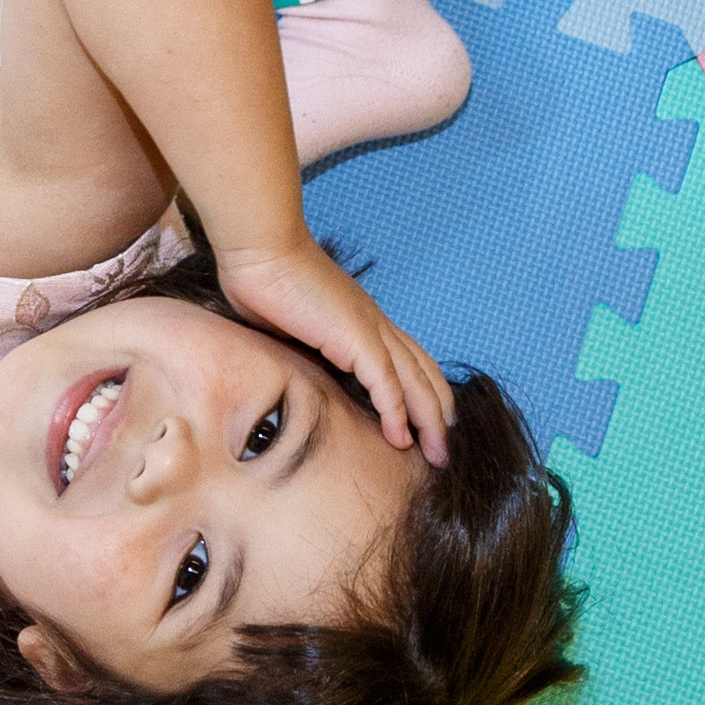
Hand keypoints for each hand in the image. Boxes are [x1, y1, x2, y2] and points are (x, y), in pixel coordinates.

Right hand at [216, 235, 452, 463]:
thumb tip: (300, 377)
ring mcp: (370, 330)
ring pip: (415, 381)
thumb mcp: (290, 328)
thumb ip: (306, 350)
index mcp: (363, 322)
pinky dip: (397, 412)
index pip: (409, 362)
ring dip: (430, 421)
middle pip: (424, 374)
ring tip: (437, 454)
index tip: (428, 426)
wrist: (260, 250)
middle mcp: (376, 325)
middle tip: (443, 451)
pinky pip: (386, 383)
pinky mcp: (357, 337)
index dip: (424, 394)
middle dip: (438, 414)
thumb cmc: (264, 282)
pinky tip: (401, 439)